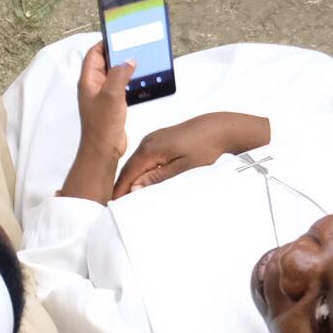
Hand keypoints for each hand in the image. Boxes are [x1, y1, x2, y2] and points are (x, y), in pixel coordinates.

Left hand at [77, 41, 134, 160]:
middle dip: (117, 53)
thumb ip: (119, 74)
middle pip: (104, 62)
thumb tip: (128, 60)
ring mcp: (102, 95)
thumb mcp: (112, 94)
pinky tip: (141, 79)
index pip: (93, 54)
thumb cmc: (103, 122)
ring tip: (141, 59)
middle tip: (134, 46)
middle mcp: (93, 86)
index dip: (105, 44)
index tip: (120, 36)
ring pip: (113, 74)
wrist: (103, 149)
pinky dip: (128, 80)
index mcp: (88, 81)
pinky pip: (119, 86)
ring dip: (124, 67)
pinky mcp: (111, 104)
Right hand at [113, 112, 268, 197]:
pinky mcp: (160, 140)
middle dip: (123, 185)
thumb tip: (135, 188)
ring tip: (129, 196)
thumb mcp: (183, 168)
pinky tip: (144, 180)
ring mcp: (153, 139)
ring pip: (137, 163)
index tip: (113, 204)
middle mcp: (147, 142)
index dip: (119, 189)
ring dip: (132, 178)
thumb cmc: (205, 147)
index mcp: (149, 149)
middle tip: (118, 204)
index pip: (127, 174)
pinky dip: (141, 170)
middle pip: (129, 168)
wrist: (219, 128)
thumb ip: (157, 178)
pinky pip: (145, 158)